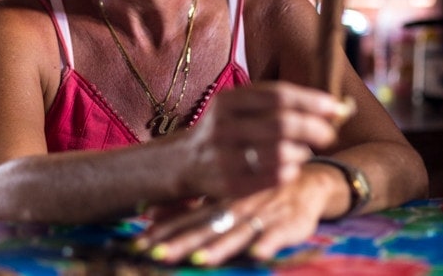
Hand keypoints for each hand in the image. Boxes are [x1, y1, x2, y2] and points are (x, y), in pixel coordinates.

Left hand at [135, 170, 331, 265]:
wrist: (306, 180)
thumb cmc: (256, 192)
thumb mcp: (222, 197)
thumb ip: (188, 208)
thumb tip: (150, 212)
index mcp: (218, 204)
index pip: (185, 221)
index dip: (161, 233)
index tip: (136, 246)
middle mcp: (236, 209)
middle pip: (205, 229)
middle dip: (181, 244)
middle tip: (156, 255)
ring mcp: (262, 215)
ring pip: (237, 233)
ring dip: (219, 248)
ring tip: (200, 261)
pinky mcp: (289, 223)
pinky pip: (278, 234)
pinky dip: (268, 243)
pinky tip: (258, 254)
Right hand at [184, 81, 353, 198]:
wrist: (184, 162)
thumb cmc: (226, 130)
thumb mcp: (238, 107)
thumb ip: (276, 103)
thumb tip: (332, 106)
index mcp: (227, 101)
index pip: (277, 96)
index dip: (310, 101)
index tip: (334, 107)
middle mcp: (223, 127)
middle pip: (282, 124)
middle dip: (314, 128)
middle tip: (329, 134)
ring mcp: (224, 157)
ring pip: (281, 153)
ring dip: (303, 152)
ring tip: (305, 151)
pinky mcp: (229, 184)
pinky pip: (274, 178)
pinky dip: (291, 171)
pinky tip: (291, 167)